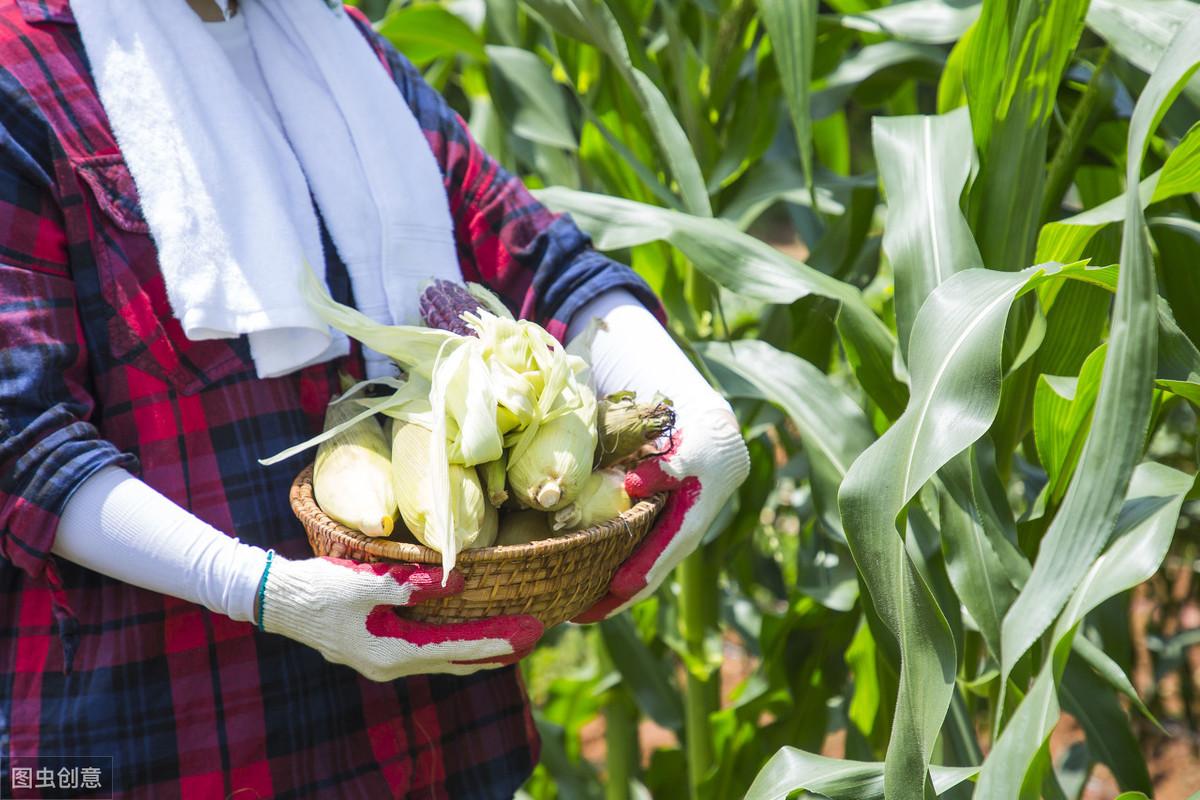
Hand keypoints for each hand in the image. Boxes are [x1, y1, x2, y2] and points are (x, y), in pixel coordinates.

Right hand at [260, 556, 542, 680]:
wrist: (276, 600)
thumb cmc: (318, 588)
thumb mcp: (365, 581)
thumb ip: (411, 584)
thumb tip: (458, 582)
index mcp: (391, 651)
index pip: (456, 647)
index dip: (495, 639)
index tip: (529, 631)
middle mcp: (391, 664)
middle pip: (456, 661)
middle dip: (496, 650)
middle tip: (533, 636)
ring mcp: (383, 660)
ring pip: (443, 660)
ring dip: (477, 651)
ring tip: (512, 641)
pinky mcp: (377, 649)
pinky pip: (427, 651)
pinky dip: (454, 645)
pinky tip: (467, 637)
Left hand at [574, 403, 748, 621]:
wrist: (719, 447)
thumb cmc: (702, 447)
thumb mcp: (686, 453)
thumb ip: (663, 468)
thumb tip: (635, 484)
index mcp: (684, 526)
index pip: (657, 557)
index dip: (634, 573)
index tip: (611, 589)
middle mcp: (677, 543)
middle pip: (645, 582)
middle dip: (613, 602)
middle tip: (577, 617)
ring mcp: (669, 544)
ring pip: (639, 580)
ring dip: (609, 598)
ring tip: (574, 611)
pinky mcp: (660, 538)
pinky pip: (636, 565)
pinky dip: (612, 578)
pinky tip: (586, 582)